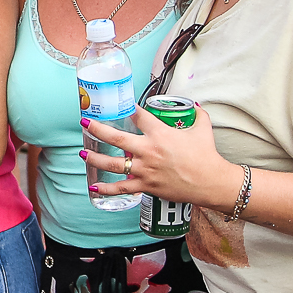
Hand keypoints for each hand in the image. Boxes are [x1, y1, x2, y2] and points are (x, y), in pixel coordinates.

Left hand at [82, 104, 237, 207]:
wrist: (210, 182)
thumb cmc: (206, 156)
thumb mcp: (203, 129)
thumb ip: (197, 115)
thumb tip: (194, 106)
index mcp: (160, 134)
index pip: (138, 116)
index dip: (126, 108)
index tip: (116, 104)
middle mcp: (149, 151)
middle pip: (117, 139)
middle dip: (97, 129)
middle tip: (85, 122)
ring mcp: (145, 170)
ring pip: (113, 164)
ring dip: (94, 158)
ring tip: (82, 152)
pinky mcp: (146, 186)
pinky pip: (122, 188)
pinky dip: (106, 189)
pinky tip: (94, 187)